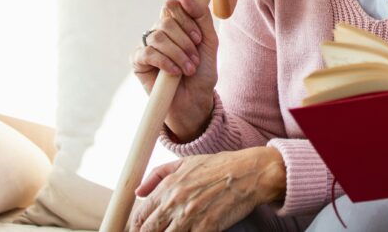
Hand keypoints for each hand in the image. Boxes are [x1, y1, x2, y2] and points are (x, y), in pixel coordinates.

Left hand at [129, 147, 285, 231]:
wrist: (251, 172)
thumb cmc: (221, 165)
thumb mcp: (187, 162)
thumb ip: (158, 175)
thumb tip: (138, 192)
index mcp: (168, 186)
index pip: (139, 217)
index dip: (136, 228)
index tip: (141, 230)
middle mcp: (175, 202)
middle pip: (148, 231)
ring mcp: (190, 216)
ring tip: (174, 231)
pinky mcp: (207, 227)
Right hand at [131, 0, 218, 139]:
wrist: (196, 99)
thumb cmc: (203, 71)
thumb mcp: (209, 41)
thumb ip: (200, 15)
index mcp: (176, 24)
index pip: (172, 6)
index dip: (186, 19)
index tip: (199, 38)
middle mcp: (160, 32)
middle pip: (166, 21)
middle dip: (185, 41)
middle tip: (195, 59)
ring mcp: (147, 46)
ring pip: (158, 37)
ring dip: (178, 54)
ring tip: (189, 69)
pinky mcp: (138, 63)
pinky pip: (147, 53)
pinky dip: (165, 62)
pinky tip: (174, 73)